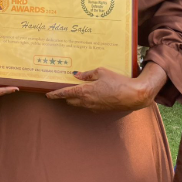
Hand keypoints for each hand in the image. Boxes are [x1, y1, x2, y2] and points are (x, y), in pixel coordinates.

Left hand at [46, 62, 167, 111]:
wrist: (133, 96)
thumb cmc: (118, 81)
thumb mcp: (101, 72)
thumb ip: (87, 74)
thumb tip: (76, 75)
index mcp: (85, 91)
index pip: (65, 94)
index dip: (55, 94)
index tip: (47, 95)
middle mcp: (87, 101)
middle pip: (70, 100)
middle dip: (65, 95)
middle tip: (63, 88)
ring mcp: (94, 107)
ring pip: (78, 104)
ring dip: (74, 99)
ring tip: (75, 90)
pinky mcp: (100, 110)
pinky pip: (88, 106)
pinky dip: (84, 101)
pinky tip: (90, 94)